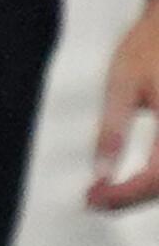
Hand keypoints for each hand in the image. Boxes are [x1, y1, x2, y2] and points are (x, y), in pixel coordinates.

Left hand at [95, 0, 158, 210]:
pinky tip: (139, 179)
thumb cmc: (151, 45)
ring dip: (149, 191)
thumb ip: (112, 130)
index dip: (124, 195)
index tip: (94, 199)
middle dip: (134, 199)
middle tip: (97, 200)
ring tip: (113, 192)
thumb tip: (102, 172)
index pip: (156, 177)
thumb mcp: (122, 83)